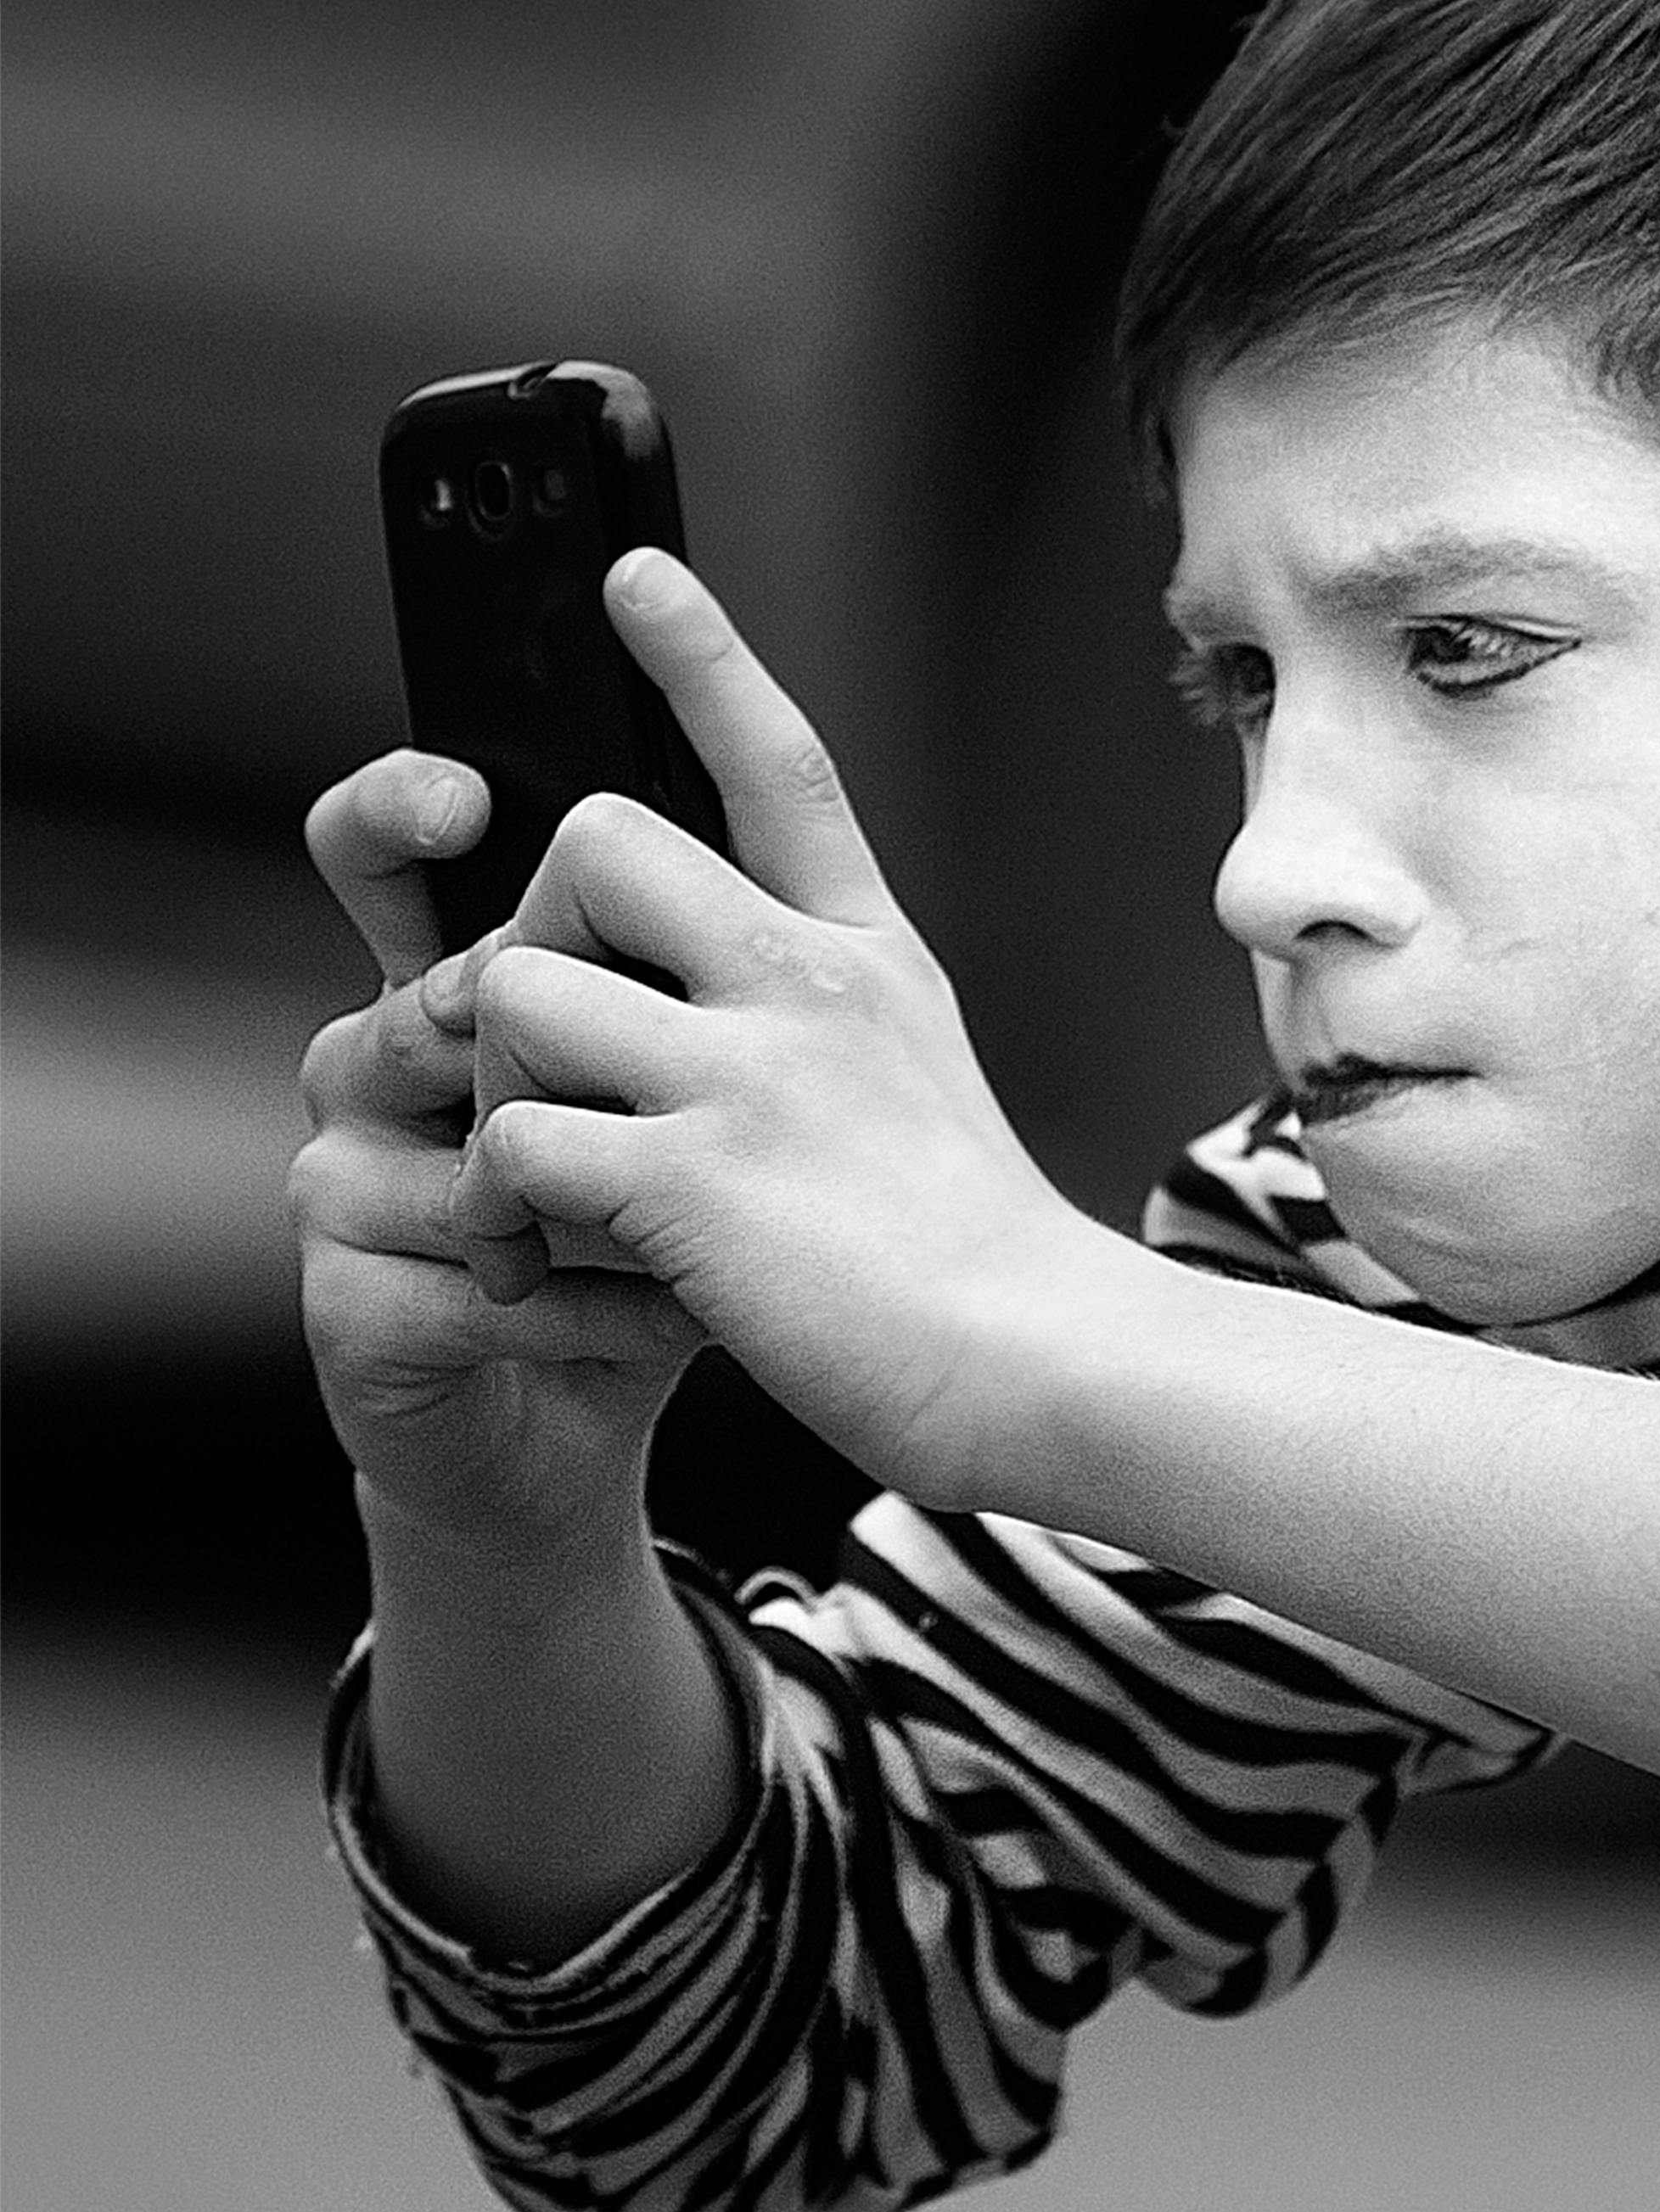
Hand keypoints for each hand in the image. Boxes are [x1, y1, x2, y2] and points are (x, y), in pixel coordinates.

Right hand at [293, 750, 704, 1564]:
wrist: (604, 1413)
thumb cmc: (665, 1230)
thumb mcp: (704, 1093)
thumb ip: (705, 982)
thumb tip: (769, 874)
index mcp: (456, 989)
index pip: (388, 857)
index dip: (402, 809)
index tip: (467, 797)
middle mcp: (372, 1066)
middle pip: (439, 998)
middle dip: (570, 1059)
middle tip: (659, 1101)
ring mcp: (338, 1187)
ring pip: (481, 1145)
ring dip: (629, 1200)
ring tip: (712, 1233)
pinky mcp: (348, 1309)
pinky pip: (488, 1281)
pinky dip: (612, 1306)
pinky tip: (680, 1317)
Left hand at [436, 548, 1121, 1507]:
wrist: (1041, 1360)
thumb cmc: (968, 1246)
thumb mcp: (912, 1072)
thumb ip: (808, 1004)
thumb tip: (674, 967)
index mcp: (865, 953)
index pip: (779, 764)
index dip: (701, 658)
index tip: (630, 576)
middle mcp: (809, 985)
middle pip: (591, 843)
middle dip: (532, 934)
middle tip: (558, 1053)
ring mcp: (750, 1076)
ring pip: (515, 986)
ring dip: (491, 1086)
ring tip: (538, 1182)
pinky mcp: (692, 1180)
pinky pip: (511, 1142)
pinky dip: (497, 1214)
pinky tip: (546, 1265)